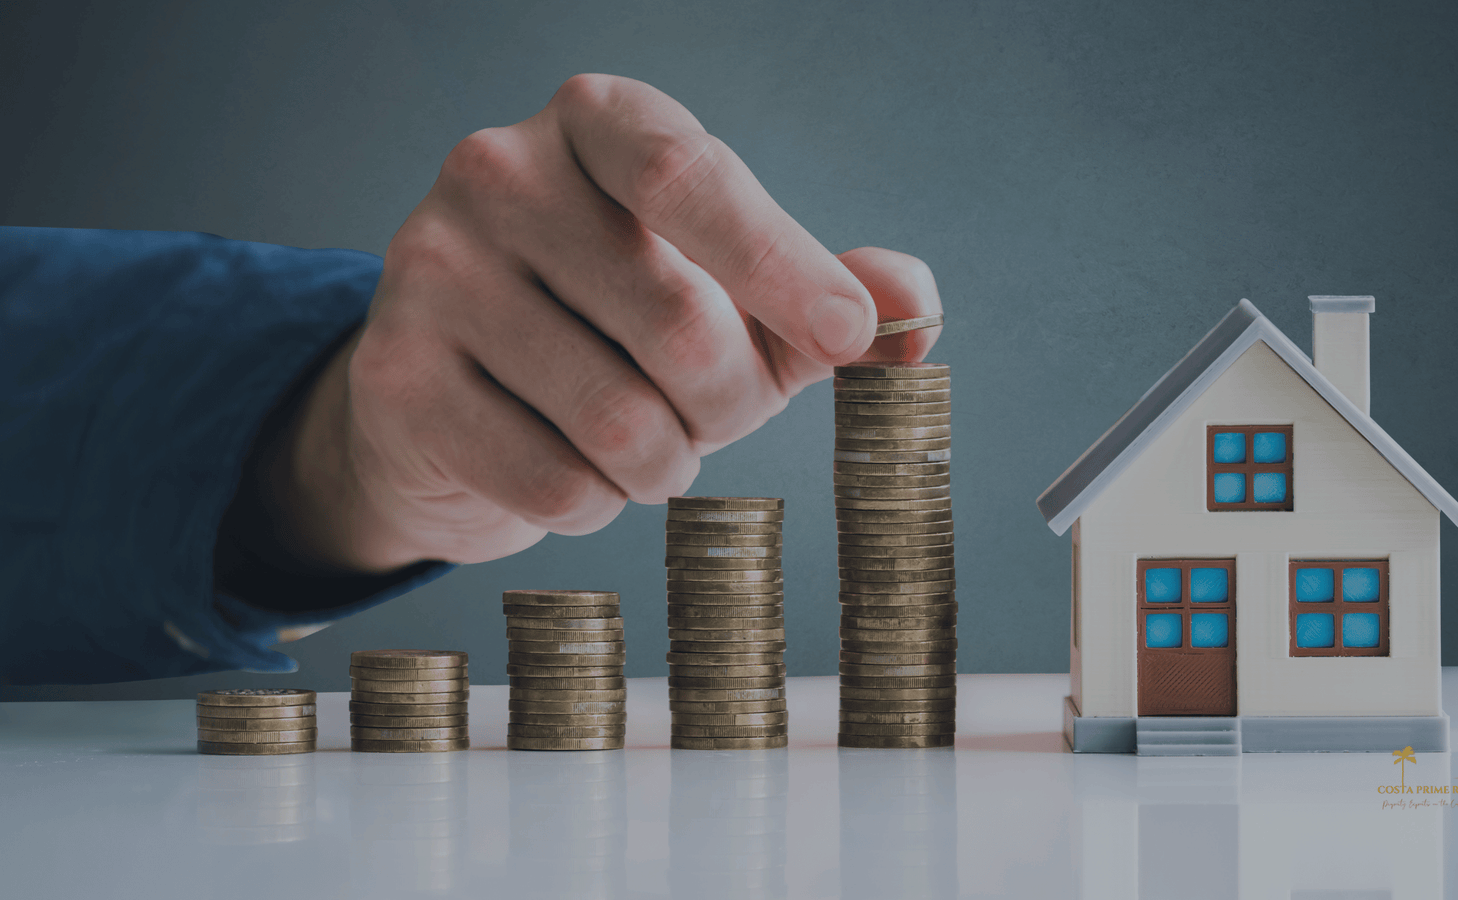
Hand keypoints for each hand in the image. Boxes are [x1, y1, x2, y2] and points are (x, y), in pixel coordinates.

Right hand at [263, 75, 941, 572]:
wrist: (456, 394)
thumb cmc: (618, 327)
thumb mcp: (736, 296)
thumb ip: (827, 293)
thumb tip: (917, 305)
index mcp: (596, 122)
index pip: (693, 176)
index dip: (781, 265)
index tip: (846, 336)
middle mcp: (499, 172)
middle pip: (677, 323)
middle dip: (726, 403)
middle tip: (709, 410)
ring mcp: (432, 270)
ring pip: (618, 422)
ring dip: (664, 465)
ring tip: (644, 443)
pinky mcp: (395, 376)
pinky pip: (553, 483)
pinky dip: (595, 505)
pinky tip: (574, 472)